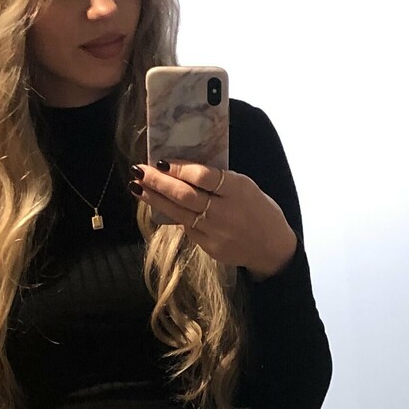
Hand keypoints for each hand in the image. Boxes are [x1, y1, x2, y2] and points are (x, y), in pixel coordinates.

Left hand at [130, 160, 297, 277]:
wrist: (271, 248)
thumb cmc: (259, 209)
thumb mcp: (246, 186)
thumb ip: (219, 179)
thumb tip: (184, 169)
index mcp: (238, 190)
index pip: (203, 177)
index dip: (179, 168)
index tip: (159, 160)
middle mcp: (225, 212)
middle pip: (185, 195)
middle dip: (158, 182)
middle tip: (138, 170)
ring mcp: (215, 233)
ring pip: (179, 213)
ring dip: (155, 199)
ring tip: (137, 186)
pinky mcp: (209, 247)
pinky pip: (186, 227)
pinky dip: (170, 214)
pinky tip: (157, 204)